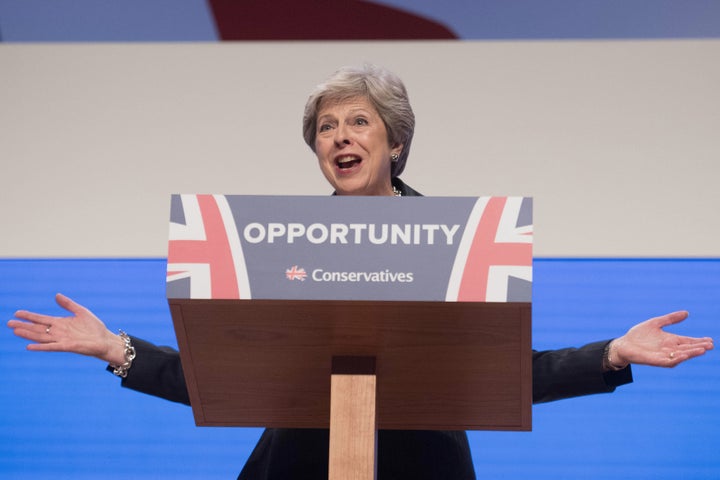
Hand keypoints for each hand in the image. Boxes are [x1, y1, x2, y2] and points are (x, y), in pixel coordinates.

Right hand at [7, 293, 126, 364]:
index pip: (41, 319)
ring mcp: (61, 340)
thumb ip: (68, 304)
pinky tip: (29, 346)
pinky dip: (40, 346)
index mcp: (60, 323)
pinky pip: (51, 346)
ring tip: (15, 331)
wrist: (104, 340)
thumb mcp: (81, 311)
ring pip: (40, 337)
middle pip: (37, 328)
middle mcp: (58, 332)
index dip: (29, 316)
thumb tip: (56, 295)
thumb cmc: (94, 327)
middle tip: (8, 323)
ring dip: (28, 334)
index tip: (17, 313)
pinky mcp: (67, 346)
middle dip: (23, 326)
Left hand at [610, 311, 713, 367]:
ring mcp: (663, 355)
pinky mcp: (655, 360)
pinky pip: (668, 361)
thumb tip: (686, 313)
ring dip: (691, 353)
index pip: (688, 341)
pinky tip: (683, 355)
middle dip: (698, 347)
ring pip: (680, 356)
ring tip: (702, 350)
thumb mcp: (655, 323)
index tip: (710, 340)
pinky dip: (676, 359)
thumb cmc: (639, 335)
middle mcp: (669, 349)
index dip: (698, 341)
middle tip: (710, 345)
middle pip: (687, 349)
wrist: (623, 344)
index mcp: (670, 340)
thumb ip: (670, 319)